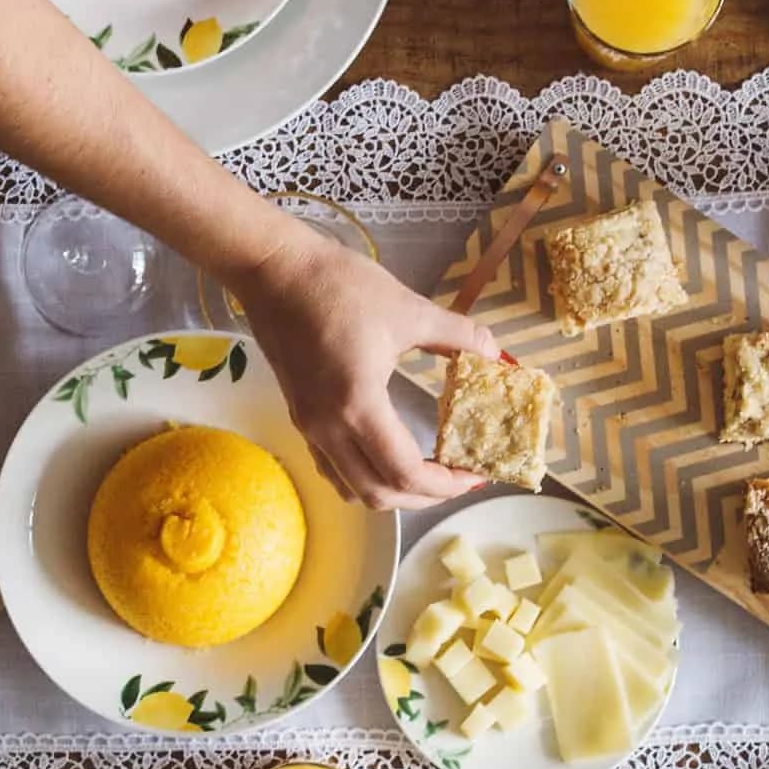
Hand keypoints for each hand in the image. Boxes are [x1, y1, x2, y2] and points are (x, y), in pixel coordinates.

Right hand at [224, 225, 499, 508]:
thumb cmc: (338, 286)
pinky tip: (385, 456)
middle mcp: (328, 428)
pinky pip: (332, 469)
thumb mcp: (408, 308)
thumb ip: (457, 335)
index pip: (405, 473)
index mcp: (358, 406)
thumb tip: (495, 352)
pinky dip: (364, 476)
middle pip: (379, 495)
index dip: (446, 485)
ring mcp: (309, 426)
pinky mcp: (300, 416)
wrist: (273, 270)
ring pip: (352, 488)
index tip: (474, 473)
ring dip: (392, 492)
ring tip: (426, 474)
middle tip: (458, 479)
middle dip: (424, 497)